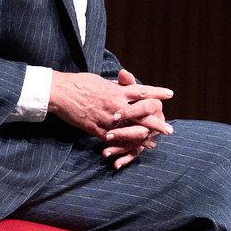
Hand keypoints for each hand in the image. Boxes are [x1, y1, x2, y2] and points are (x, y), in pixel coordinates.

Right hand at [49, 69, 172, 168]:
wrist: (61, 92)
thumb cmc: (79, 82)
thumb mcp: (100, 80)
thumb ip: (114, 85)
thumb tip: (122, 83)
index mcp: (117, 90)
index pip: (142, 91)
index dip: (157, 93)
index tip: (170, 94)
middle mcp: (116, 104)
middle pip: (142, 114)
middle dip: (156, 123)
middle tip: (169, 130)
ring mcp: (107, 118)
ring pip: (130, 130)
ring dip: (143, 138)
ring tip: (153, 143)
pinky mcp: (97, 129)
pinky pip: (114, 139)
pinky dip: (123, 145)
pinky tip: (130, 150)